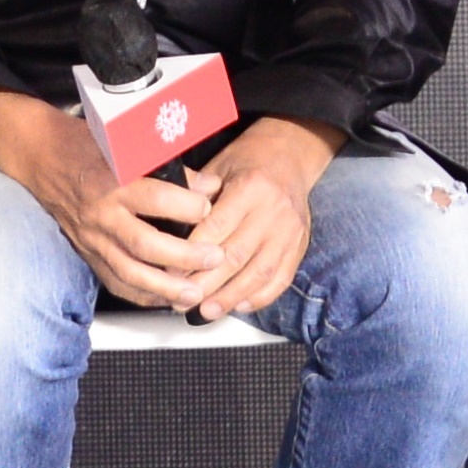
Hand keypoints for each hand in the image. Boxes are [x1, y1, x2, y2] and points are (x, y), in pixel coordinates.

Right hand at [0, 87, 224, 308]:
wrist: (41, 158)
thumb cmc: (86, 145)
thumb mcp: (125, 143)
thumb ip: (167, 164)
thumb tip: (209, 186)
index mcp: (113, 181)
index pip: (156, 198)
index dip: (189, 205)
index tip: (211, 205)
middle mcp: (102, 214)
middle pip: (146, 244)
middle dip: (185, 256)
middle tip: (215, 258)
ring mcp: (92, 238)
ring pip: (130, 271)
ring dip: (166, 287)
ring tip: (194, 293)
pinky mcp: (87, 252)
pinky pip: (114, 281)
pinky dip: (141, 295)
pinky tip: (164, 299)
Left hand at [185, 115, 345, 320]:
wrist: (289, 156)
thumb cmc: (246, 162)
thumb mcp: (218, 168)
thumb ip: (195, 195)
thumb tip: (167, 225)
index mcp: (250, 187)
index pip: (217, 228)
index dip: (192, 254)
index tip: (170, 273)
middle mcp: (274, 211)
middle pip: (236, 256)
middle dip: (207, 283)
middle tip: (182, 300)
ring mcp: (290, 231)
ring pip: (259, 273)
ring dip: (231, 297)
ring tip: (206, 311)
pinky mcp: (300, 246)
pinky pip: (281, 278)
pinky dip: (260, 297)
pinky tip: (239, 306)